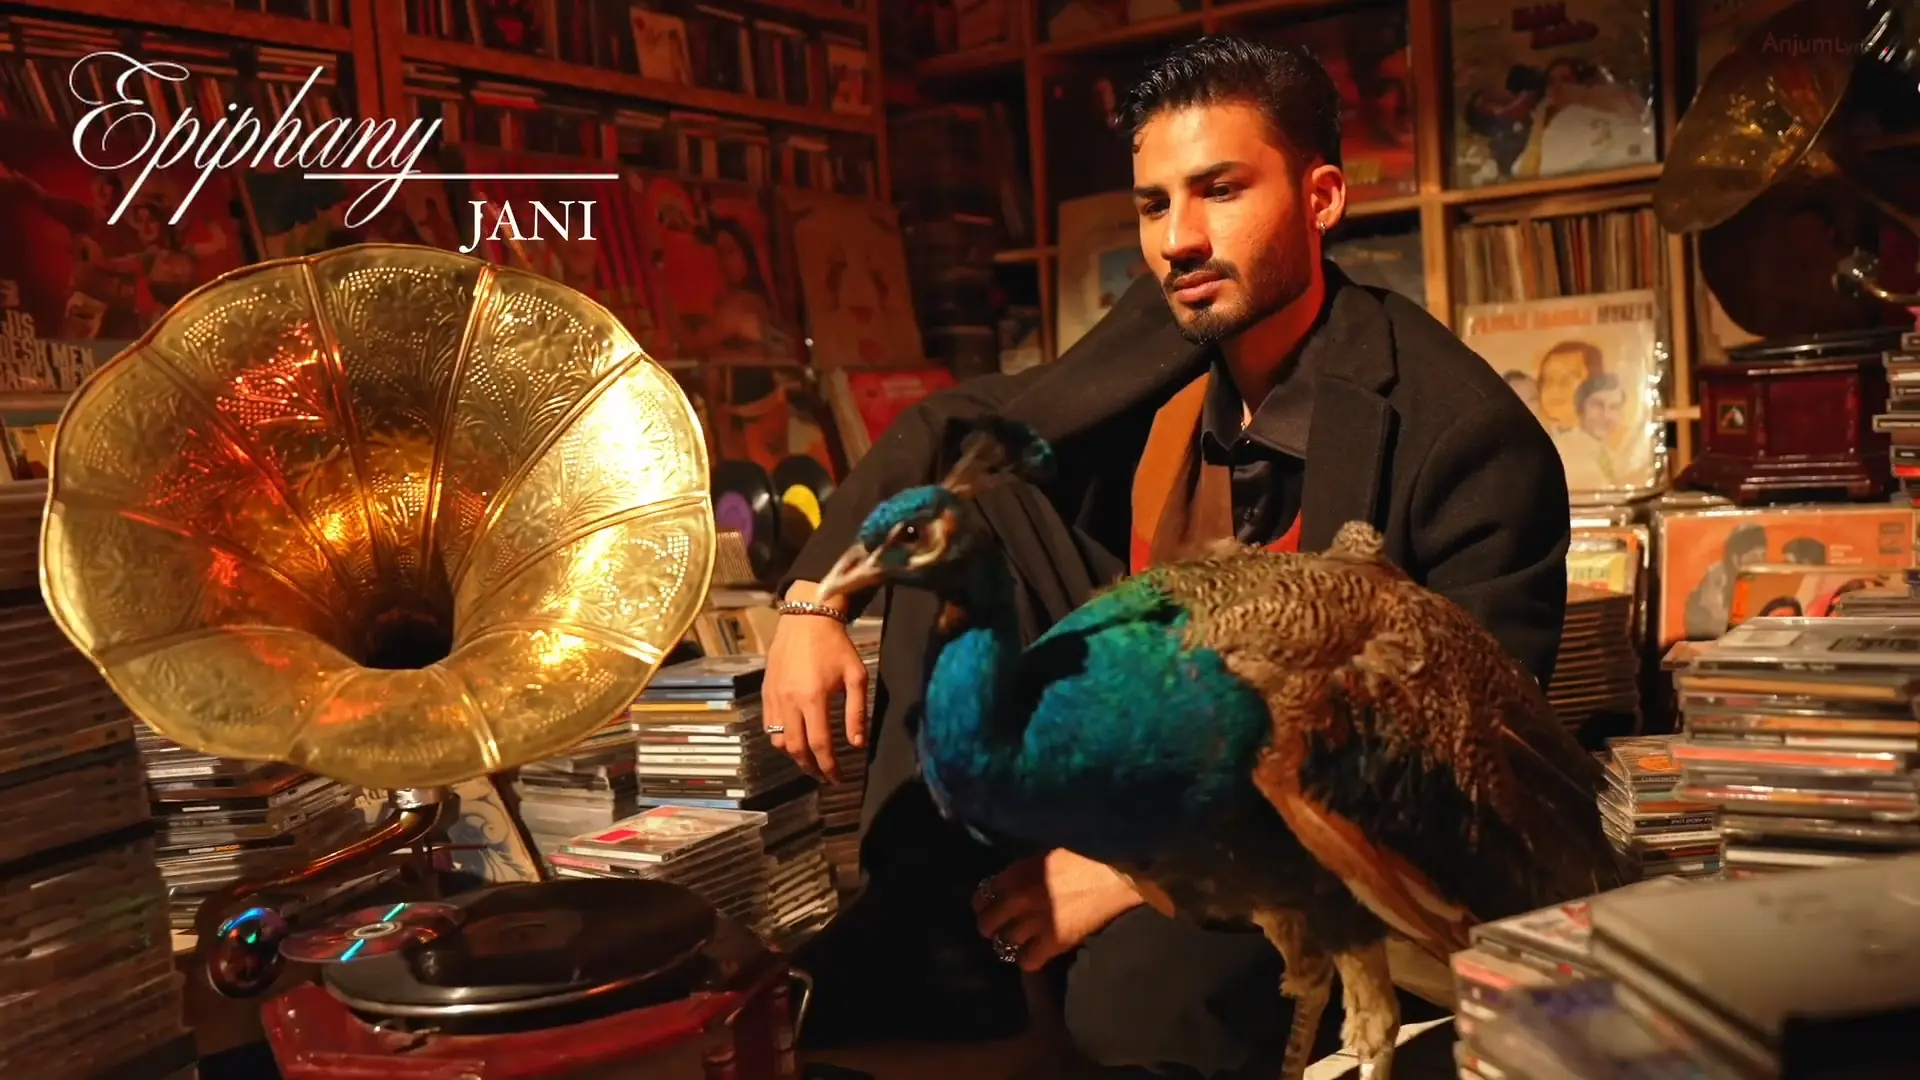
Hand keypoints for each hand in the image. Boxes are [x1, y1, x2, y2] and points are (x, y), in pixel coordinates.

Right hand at [762, 586, 866, 782]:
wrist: (806, 619)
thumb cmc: (835, 645)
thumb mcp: (856, 675)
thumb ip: (856, 712)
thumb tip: (857, 744)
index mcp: (814, 698)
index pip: (820, 745)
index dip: (830, 767)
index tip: (838, 779)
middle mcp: (790, 702)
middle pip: (796, 749)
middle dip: (811, 768)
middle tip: (824, 776)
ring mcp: (774, 698)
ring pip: (779, 741)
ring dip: (794, 756)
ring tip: (810, 761)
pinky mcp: (766, 692)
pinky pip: (768, 725)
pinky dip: (780, 739)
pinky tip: (794, 740)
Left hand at [974, 849, 1143, 971]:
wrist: (1118, 874)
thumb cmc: (1086, 855)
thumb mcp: (1046, 853)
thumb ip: (1023, 871)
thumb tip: (1007, 885)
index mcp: (1017, 872)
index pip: (982, 896)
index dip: (985, 904)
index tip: (992, 907)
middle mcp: (1020, 898)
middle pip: (987, 924)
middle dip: (993, 927)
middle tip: (1004, 927)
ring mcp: (1036, 922)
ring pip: (1005, 944)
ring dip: (1012, 943)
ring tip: (1022, 940)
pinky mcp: (1055, 942)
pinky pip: (1027, 961)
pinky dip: (1029, 959)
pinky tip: (1038, 952)